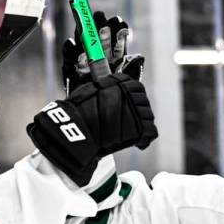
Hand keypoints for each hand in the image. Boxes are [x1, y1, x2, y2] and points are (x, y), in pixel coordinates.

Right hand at [27, 73, 156, 183]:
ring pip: (148, 117)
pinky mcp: (139, 128)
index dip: (132, 98)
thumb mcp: (89, 92)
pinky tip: (137, 142)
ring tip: (129, 133)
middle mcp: (130, 93)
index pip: (136, 87)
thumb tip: (111, 92)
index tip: (127, 106)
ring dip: (141, 125)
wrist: (74, 131)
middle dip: (138, 112)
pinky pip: (150, 132)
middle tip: (127, 122)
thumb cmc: (77, 113)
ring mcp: (135, 110)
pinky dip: (144, 139)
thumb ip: (104, 90)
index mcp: (119, 81)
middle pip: (143, 102)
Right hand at [61, 11, 144, 95]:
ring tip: (83, 23)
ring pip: (83, 43)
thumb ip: (132, 71)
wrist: (94, 118)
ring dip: (82, 32)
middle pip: (99, 38)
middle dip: (98, 26)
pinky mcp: (70, 70)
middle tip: (98, 16)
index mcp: (115, 59)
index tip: (118, 23)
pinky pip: (69, 56)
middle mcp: (100, 58)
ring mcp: (84, 62)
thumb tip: (139, 57)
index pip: (117, 40)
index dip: (117, 30)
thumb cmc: (114, 102)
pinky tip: (72, 43)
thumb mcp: (126, 86)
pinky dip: (69, 48)